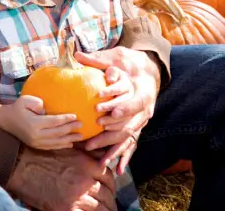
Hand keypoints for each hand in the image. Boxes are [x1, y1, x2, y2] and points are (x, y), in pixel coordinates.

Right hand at [0, 95, 82, 150]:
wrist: (6, 120)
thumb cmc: (17, 107)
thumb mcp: (25, 100)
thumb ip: (37, 103)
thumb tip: (47, 110)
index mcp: (34, 124)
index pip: (53, 122)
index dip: (65, 119)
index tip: (75, 116)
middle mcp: (36, 136)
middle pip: (57, 133)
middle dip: (70, 129)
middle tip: (81, 125)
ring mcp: (35, 142)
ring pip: (56, 142)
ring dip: (69, 139)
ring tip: (80, 137)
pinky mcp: (35, 146)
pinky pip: (51, 147)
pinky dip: (61, 145)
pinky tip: (70, 144)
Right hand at [7, 146, 117, 210]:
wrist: (23, 165)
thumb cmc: (42, 154)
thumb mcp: (67, 148)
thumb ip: (85, 153)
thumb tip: (100, 155)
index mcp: (87, 164)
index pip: (108, 177)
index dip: (110, 186)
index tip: (108, 190)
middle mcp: (86, 179)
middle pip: (107, 193)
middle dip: (108, 199)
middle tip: (108, 205)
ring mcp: (78, 195)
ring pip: (101, 206)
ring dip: (105, 209)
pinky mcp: (68, 208)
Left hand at [76, 47, 159, 169]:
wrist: (148, 70)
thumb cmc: (131, 63)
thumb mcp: (118, 57)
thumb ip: (98, 59)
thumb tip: (76, 54)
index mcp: (143, 93)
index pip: (133, 104)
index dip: (120, 110)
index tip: (105, 117)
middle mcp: (145, 110)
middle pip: (128, 126)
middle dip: (109, 136)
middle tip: (90, 144)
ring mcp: (143, 120)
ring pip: (128, 138)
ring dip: (114, 150)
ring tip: (100, 162)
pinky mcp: (138, 125)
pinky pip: (133, 144)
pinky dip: (126, 157)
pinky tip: (118, 170)